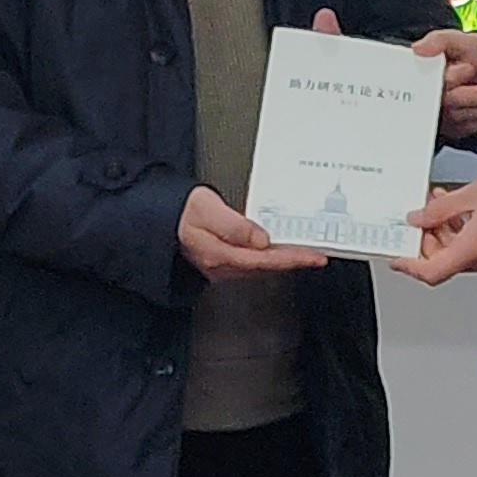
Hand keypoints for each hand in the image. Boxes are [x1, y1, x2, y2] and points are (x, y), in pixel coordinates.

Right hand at [181, 184, 326, 279]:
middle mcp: (222, 266)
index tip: (314, 256)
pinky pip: (253, 264)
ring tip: (304, 253)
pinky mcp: (221, 263)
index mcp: (220, 255)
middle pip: (267, 267)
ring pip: (261, 268)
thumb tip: (261, 239)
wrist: (159, 217)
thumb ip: (235, 226)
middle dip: (294, 261)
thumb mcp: (207, 209)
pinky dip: (270, 259)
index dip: (293, 258)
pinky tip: (277, 252)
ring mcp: (221, 267)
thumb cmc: (180, 211)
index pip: (266, 260)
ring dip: (283, 261)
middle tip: (317, 255)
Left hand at [396, 177, 476, 285]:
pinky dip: (456, 233)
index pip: (431, 271)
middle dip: (425, 240)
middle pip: (440, 260)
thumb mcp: (470, 195)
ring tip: (437, 207)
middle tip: (418, 219)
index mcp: (471, 249)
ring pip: (453, 253)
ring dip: (440, 233)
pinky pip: (468, 249)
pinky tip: (455, 212)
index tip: (396, 257)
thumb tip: (417, 218)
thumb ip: (439, 208)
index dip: (409, 265)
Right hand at [410, 26, 476, 141]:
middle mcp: (428, 98)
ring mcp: (441, 114)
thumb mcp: (455, 38)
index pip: (431, 82)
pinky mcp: (455, 127)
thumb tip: (418, 49)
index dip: (452, 78)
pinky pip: (474, 126)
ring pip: (464, 118)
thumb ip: (438, 40)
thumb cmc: (467, 52)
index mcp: (423, 75)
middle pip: (450, 104)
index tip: (469, 68)